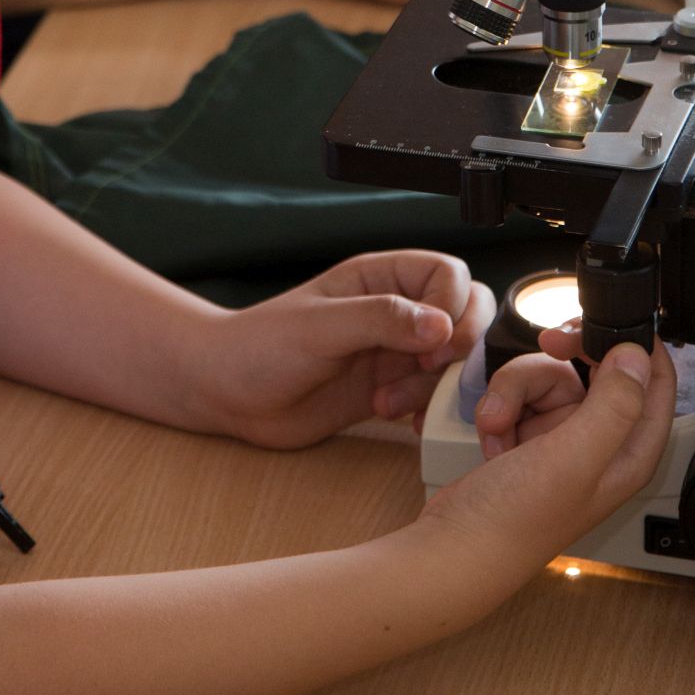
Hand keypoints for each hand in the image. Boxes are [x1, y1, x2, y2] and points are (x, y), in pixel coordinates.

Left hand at [196, 250, 494, 449]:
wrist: (229, 394)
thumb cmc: (261, 345)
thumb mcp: (320, 327)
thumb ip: (380, 320)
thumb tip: (440, 325)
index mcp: (379, 277)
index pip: (448, 274)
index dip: (454, 306)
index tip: (436, 341)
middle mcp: (395, 309)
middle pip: (465, 312)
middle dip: (460, 346)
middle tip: (429, 369)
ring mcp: (395, 350)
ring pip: (453, 360)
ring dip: (435, 385)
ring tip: (389, 402)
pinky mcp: (390, 389)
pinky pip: (433, 395)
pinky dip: (430, 409)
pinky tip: (398, 419)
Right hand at [422, 332, 675, 575]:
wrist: (454, 545)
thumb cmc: (515, 521)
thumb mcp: (571, 458)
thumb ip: (613, 406)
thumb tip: (639, 357)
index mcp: (627, 453)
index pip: (655, 384)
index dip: (637, 347)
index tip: (607, 322)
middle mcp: (599, 444)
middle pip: (594, 369)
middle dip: (561, 358)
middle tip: (547, 343)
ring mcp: (560, 441)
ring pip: (547, 377)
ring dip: (514, 392)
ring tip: (499, 425)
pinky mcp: (526, 438)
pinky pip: (518, 396)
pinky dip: (500, 408)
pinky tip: (493, 438)